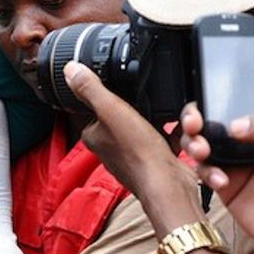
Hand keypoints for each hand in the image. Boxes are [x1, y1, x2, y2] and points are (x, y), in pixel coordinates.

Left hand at [64, 61, 203, 235]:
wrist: (168, 184)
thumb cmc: (138, 153)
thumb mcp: (112, 110)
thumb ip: (91, 89)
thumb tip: (70, 69)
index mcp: (93, 134)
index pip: (100, 105)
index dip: (118, 95)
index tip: (133, 92)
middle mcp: (109, 145)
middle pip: (128, 112)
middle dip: (148, 107)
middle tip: (158, 105)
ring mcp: (132, 153)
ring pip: (150, 123)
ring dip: (164, 118)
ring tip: (174, 118)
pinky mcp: (154, 158)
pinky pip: (166, 136)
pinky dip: (176, 132)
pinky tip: (182, 129)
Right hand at [181, 80, 253, 246]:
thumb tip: (236, 123)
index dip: (234, 83)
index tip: (213, 81)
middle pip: (216, 114)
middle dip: (198, 115)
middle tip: (194, 122)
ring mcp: (238, 160)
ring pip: (203, 141)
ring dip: (195, 143)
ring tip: (201, 151)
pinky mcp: (227, 183)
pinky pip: (205, 171)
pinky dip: (205, 173)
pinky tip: (220, 180)